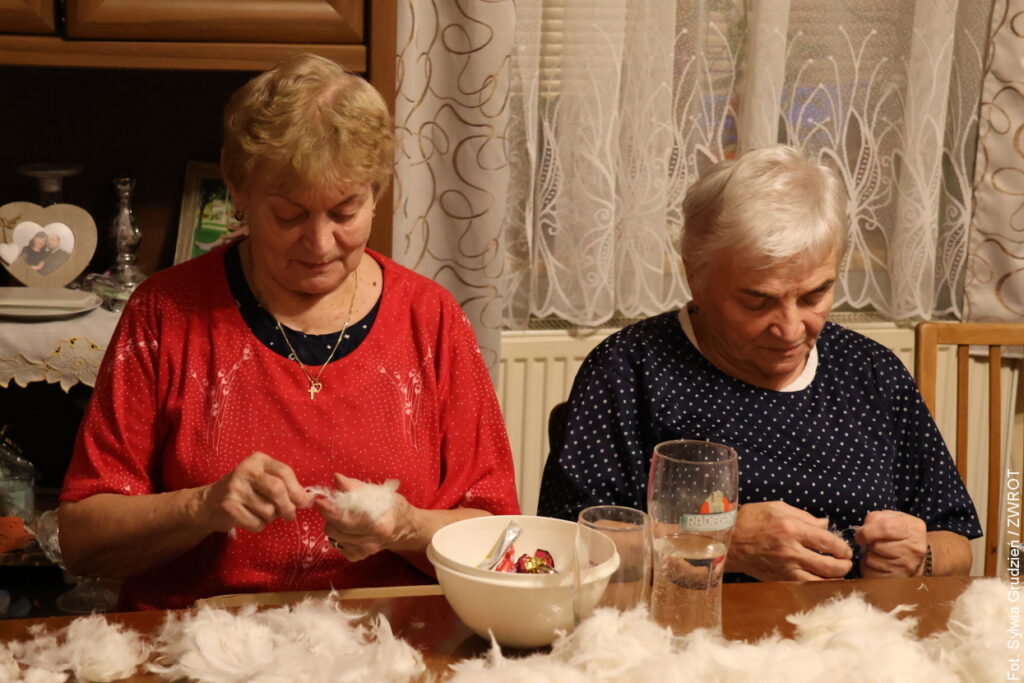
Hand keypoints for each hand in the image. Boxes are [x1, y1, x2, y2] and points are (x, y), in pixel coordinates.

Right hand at [193, 451, 311, 534]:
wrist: (208, 503)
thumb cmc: (245, 491)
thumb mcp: (263, 480)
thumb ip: (285, 486)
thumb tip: (308, 500)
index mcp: (258, 460)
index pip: (284, 472)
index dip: (298, 490)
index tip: (304, 503)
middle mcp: (246, 470)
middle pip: (277, 490)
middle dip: (288, 507)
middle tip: (290, 516)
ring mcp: (235, 488)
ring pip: (268, 510)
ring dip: (271, 518)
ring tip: (262, 513)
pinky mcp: (228, 507)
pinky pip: (256, 523)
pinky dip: (259, 526)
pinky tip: (251, 519)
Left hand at [314, 473, 417, 562]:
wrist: (405, 530)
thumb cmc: (394, 507)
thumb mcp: (381, 493)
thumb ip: (357, 487)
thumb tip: (337, 478)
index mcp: (380, 524)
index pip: (348, 519)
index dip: (331, 510)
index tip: (319, 500)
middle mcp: (371, 542)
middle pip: (336, 529)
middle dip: (330, 514)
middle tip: (332, 502)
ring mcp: (363, 551)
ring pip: (332, 536)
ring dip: (333, 522)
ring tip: (344, 513)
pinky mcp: (356, 556)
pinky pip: (335, 542)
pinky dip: (337, 532)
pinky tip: (347, 526)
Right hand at [727, 501, 852, 580]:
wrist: (726, 540)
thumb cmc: (750, 519)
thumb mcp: (777, 507)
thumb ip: (805, 516)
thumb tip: (825, 525)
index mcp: (792, 529)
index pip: (829, 542)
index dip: (843, 548)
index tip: (844, 549)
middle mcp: (791, 551)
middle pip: (830, 566)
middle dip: (844, 565)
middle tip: (845, 562)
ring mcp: (785, 568)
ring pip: (820, 581)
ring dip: (834, 579)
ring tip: (836, 573)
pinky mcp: (779, 579)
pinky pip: (805, 588)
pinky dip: (817, 586)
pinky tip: (820, 580)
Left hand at [855, 510, 926, 577]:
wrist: (921, 558)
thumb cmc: (903, 534)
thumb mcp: (894, 518)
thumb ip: (876, 518)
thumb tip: (861, 532)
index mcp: (913, 529)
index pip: (886, 528)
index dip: (867, 531)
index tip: (860, 535)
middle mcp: (913, 549)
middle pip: (876, 545)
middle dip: (867, 543)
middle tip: (871, 543)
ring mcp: (907, 566)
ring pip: (871, 560)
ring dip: (868, 555)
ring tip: (877, 553)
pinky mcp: (898, 579)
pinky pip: (871, 573)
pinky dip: (868, 568)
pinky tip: (877, 564)